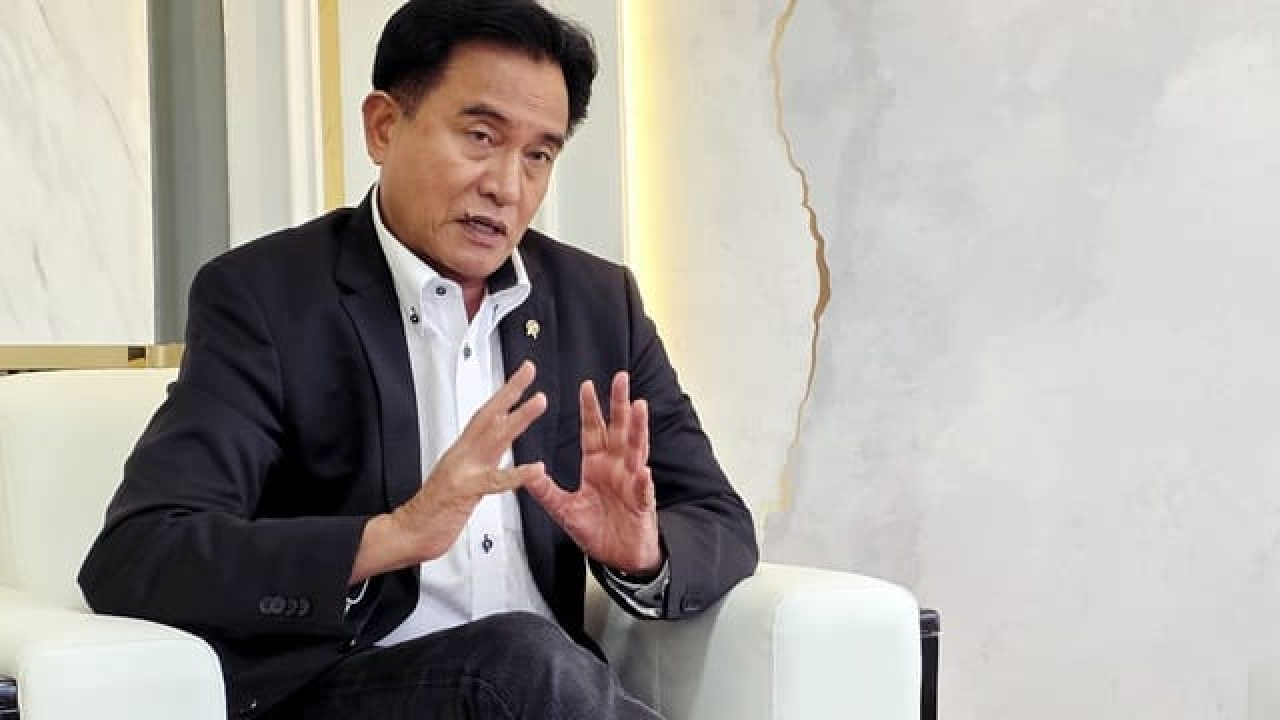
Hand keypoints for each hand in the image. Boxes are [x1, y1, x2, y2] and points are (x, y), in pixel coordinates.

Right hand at [350, 362, 549, 582]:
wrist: (409, 534)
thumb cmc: (434, 512)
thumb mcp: (460, 481)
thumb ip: (478, 464)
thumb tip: (492, 451)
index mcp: (463, 453)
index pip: (485, 416)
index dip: (504, 395)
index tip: (521, 377)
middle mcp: (463, 456)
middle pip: (489, 415)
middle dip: (511, 391)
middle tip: (529, 371)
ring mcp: (462, 471)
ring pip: (494, 438)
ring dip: (518, 418)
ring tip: (538, 402)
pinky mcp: (464, 492)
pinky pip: (494, 480)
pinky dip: (517, 474)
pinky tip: (535, 469)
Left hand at [525, 371, 662, 575]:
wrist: (620, 557)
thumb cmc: (598, 531)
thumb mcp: (565, 510)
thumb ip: (546, 491)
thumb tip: (526, 473)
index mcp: (597, 465)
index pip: (593, 430)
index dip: (590, 409)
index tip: (587, 385)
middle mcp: (617, 468)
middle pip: (619, 429)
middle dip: (620, 404)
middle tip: (621, 379)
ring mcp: (632, 483)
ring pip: (636, 450)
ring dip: (638, 429)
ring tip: (639, 408)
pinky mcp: (642, 504)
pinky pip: (642, 490)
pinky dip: (642, 481)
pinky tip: (642, 470)